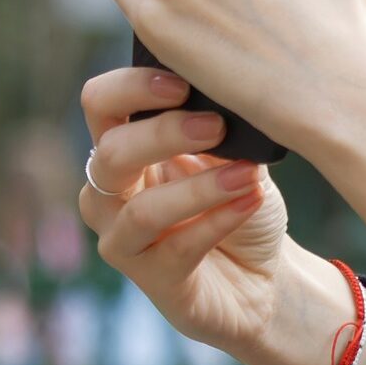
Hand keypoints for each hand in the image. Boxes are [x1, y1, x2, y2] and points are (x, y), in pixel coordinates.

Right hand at [78, 65, 356, 364]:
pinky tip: (251, 201)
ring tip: (247, 174)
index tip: (180, 84)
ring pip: (142, 210)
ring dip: (199, 188)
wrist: (265, 272)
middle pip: (111, 154)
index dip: (129, 88)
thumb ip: (223, 127)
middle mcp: (110, 192)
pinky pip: (179, 248)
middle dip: (163, 135)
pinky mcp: (154, 280)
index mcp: (126, 148)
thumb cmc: (241, 201)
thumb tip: (223, 93)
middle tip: (217, 126)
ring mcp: (125, 239)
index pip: (100, 104)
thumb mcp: (237, 154)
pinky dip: (219, 221)